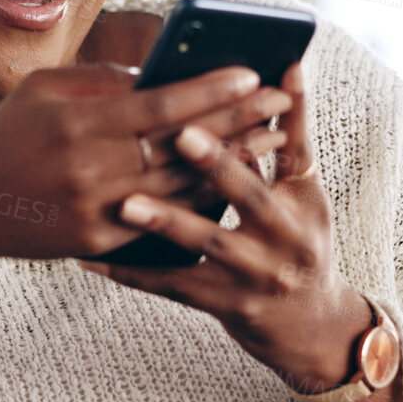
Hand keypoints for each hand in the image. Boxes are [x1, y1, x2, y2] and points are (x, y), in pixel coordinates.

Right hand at [0, 63, 273, 259]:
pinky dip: (201, 199)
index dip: (211, 90)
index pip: (161, 105)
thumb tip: (163, 75)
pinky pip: (162, 220)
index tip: (252, 74)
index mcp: (80, 124)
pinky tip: (232, 183)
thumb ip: (103, 79)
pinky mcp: (99, 242)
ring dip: (232, 163)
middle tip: (281, 103)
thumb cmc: (7, 133)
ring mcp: (98, 210)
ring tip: (273, 142)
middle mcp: (93, 169)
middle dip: (239, 122)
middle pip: (183, 146)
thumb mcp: (45, 88)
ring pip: (182, 186)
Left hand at [78, 62, 373, 391]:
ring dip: (167, 221)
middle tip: (180, 134)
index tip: (259, 80)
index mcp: (303, 200)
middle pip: (252, 197)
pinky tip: (91, 259)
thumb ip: (283, 140)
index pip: (294, 150)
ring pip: (208, 243)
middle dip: (218, 165)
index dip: (280, 117)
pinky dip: (132, 272)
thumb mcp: (302, 193)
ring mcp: (257, 276)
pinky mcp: (226, 306)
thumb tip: (280, 74)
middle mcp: (287, 238)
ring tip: (126, 202)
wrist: (311, 327)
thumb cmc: (297, 241)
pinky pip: (173, 286)